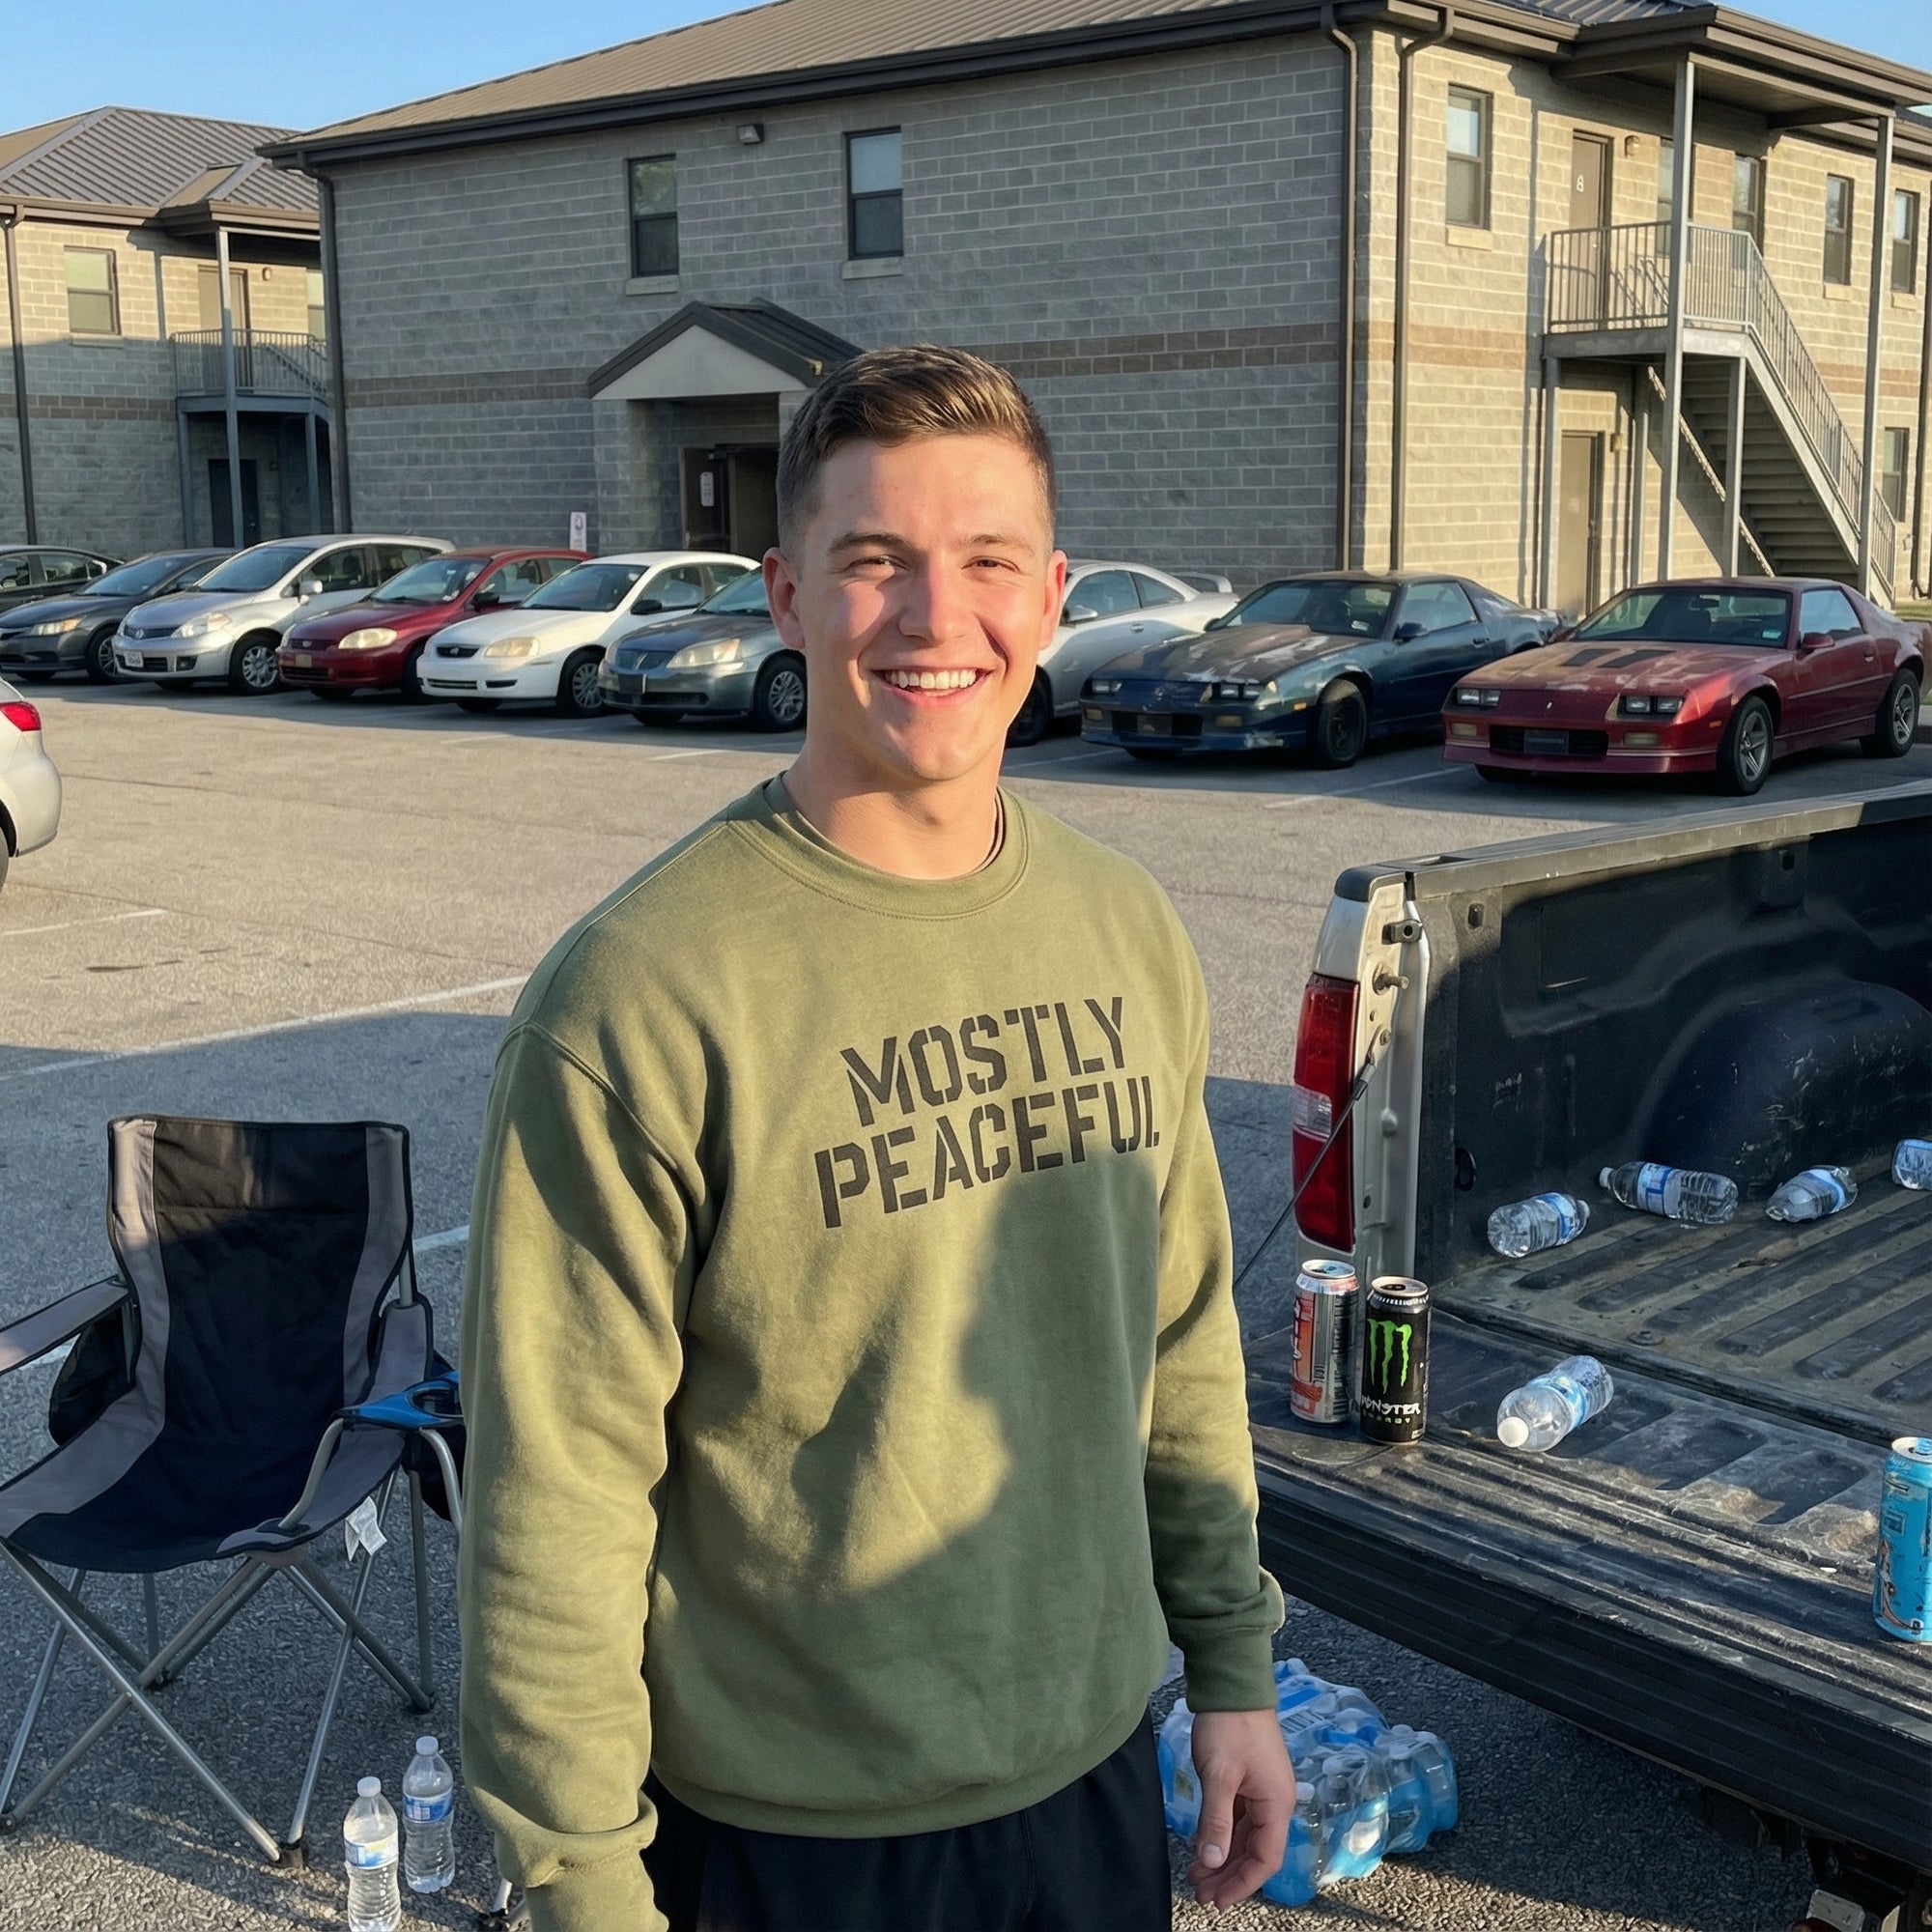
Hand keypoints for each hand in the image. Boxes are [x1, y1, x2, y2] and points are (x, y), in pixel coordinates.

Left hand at [1186, 1706, 1295, 1907]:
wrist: (1232, 1685)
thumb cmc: (1229, 1727)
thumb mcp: (1219, 1776)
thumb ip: (1216, 1821)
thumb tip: (1210, 1863)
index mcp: (1276, 1805)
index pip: (1265, 1859)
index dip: (1242, 1884)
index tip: (1217, 1900)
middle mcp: (1275, 1803)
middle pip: (1255, 1852)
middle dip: (1228, 1876)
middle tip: (1200, 1894)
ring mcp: (1262, 1792)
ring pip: (1244, 1838)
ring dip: (1222, 1859)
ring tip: (1196, 1878)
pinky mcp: (1249, 1782)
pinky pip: (1238, 1820)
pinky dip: (1221, 1836)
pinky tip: (1201, 1848)